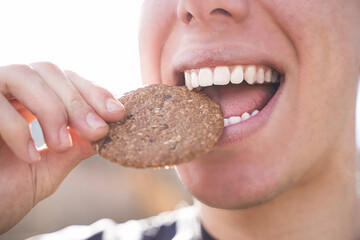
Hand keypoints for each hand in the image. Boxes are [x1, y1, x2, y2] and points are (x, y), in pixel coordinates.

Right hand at [0, 62, 124, 232]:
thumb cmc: (5, 191)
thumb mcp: (50, 168)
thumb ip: (76, 147)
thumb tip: (109, 131)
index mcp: (28, 101)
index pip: (65, 80)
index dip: (93, 92)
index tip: (117, 114)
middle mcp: (7, 92)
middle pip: (47, 70)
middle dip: (78, 101)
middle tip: (97, 130)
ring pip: (23, 74)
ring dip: (51, 109)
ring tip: (60, 145)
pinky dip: (18, 129)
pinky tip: (30, 157)